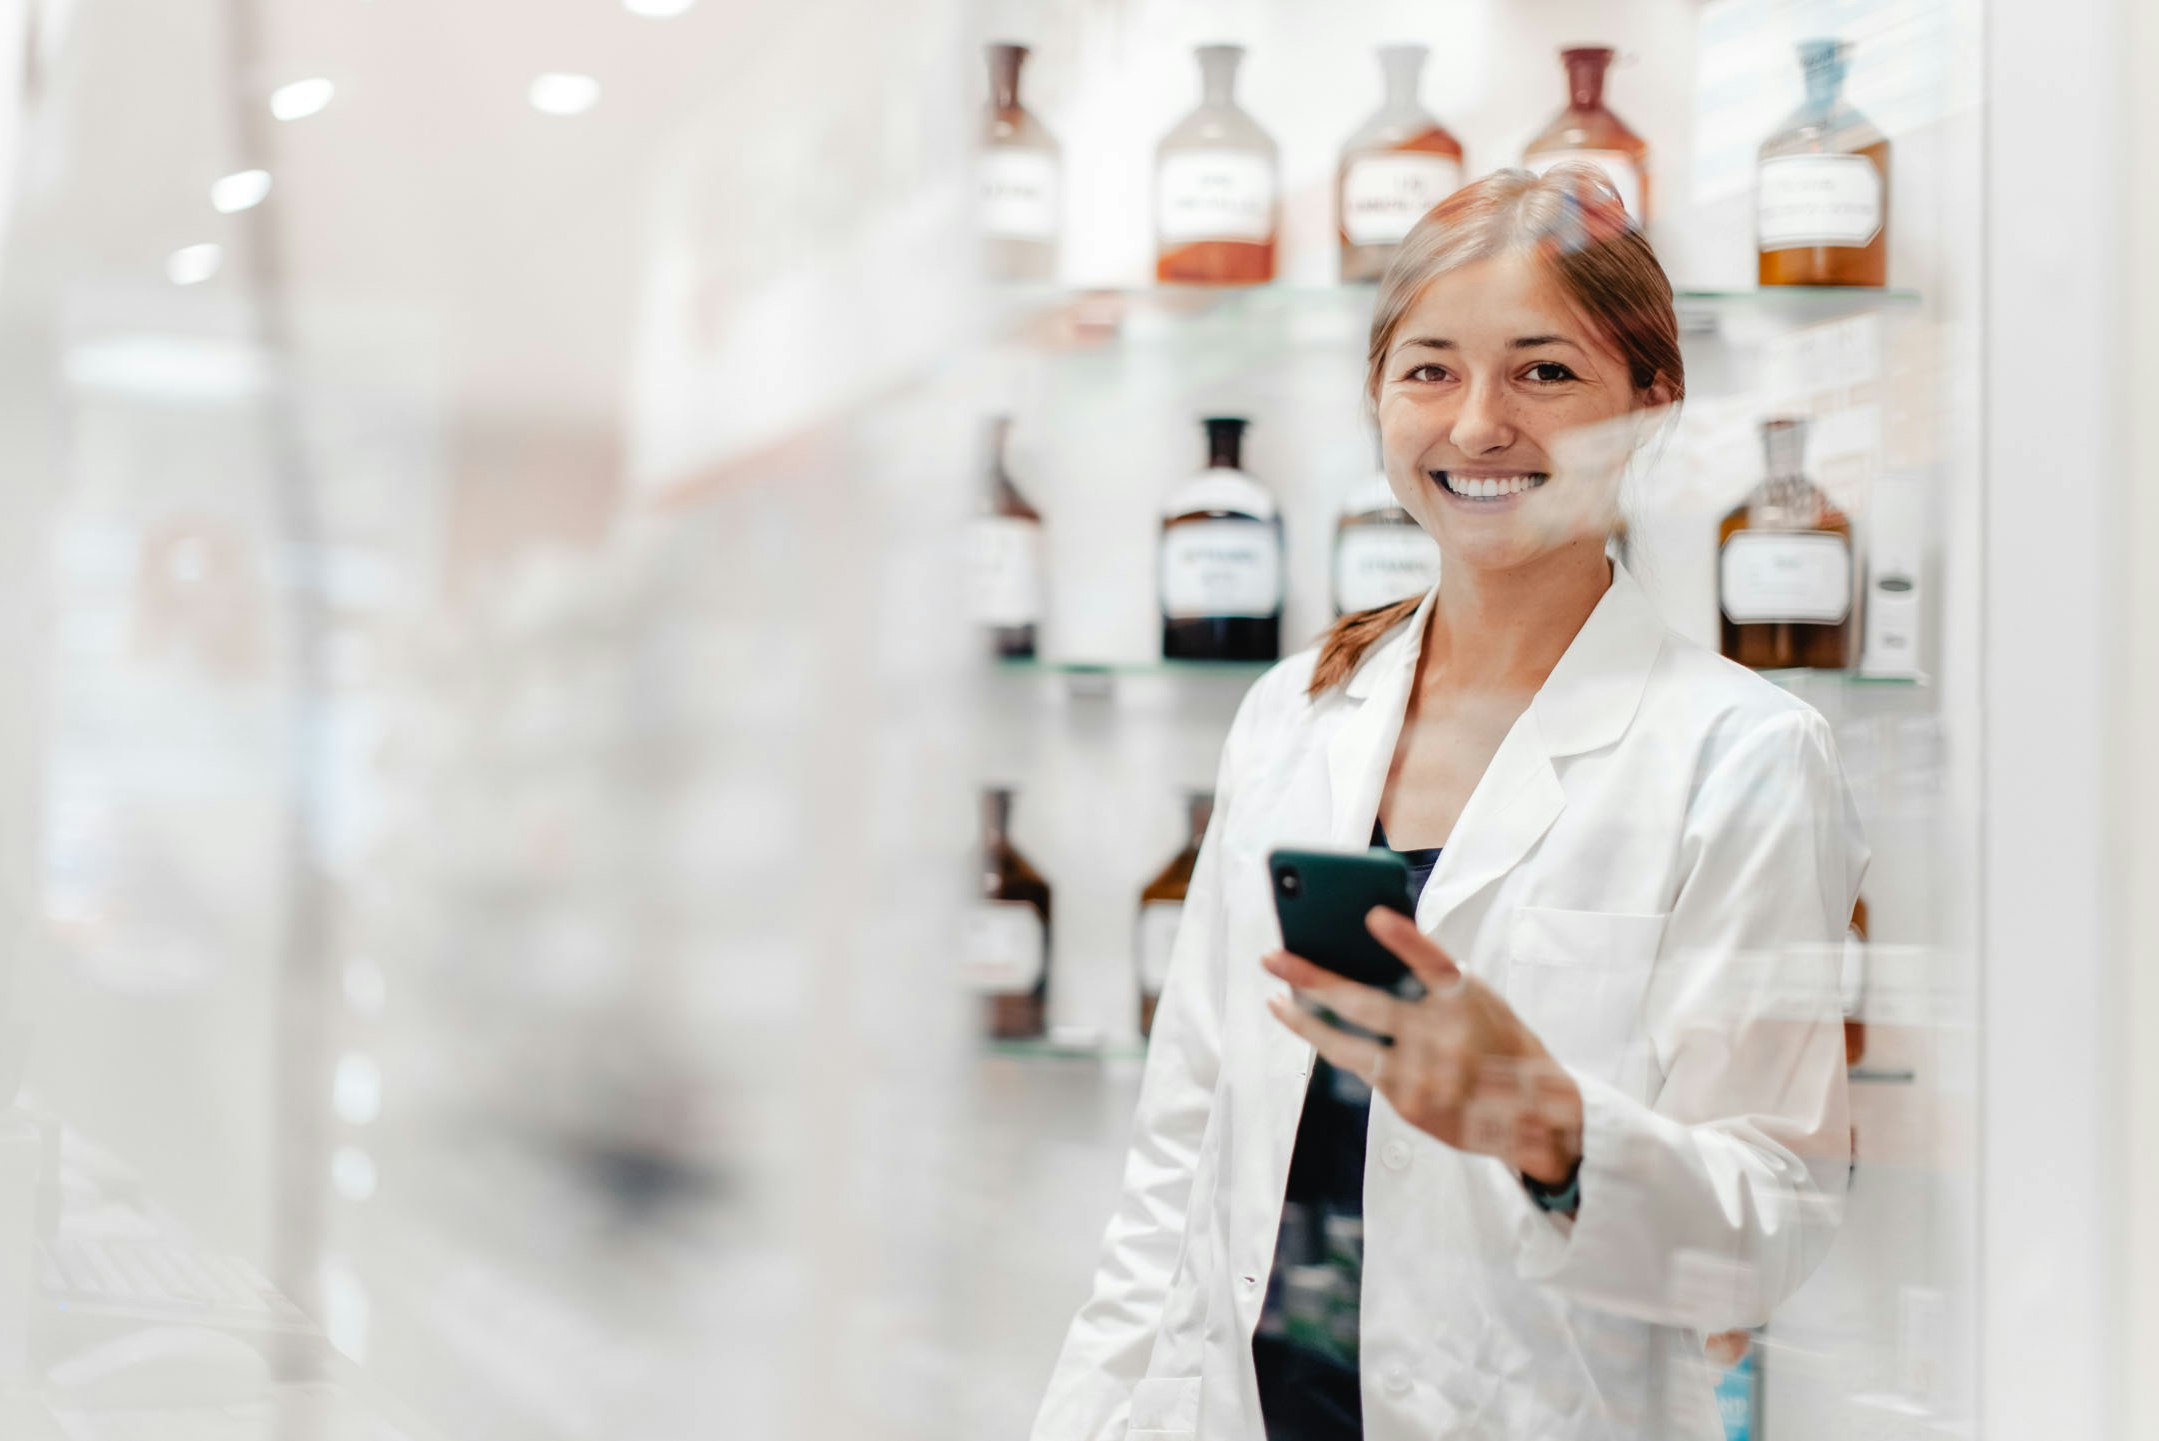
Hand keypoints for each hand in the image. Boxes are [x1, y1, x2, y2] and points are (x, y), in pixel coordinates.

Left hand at [1263, 907, 1583, 1185]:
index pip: (1434, 963)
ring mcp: (1425, 1076)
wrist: (1537, 1119)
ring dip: (1305, 1020)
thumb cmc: (1499, 1042)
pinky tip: (1303, 1023)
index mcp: (1469, 1001)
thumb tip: (1365, 949)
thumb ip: (1435, 981)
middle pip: (1370, 1005)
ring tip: (1274, 998)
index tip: (1375, 916)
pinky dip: (1327, 1043)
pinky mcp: (1410, 1104)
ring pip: (1349, 1045)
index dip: (1406, 940)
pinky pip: (1358, 1067)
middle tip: (1274, 956)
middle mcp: (1446, 1038)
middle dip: (1314, 978)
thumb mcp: (1482, 1001)